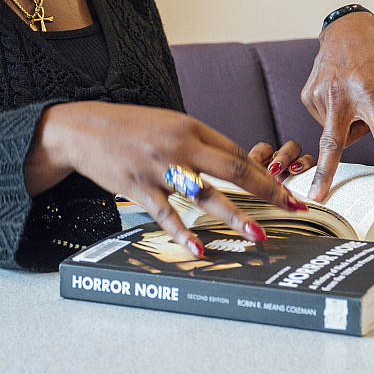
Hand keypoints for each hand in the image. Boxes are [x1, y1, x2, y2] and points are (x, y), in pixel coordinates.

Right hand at [25, 102, 307, 256]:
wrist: (82, 127)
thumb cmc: (130, 127)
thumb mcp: (169, 125)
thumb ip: (199, 143)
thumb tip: (233, 163)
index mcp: (191, 127)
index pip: (238, 154)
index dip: (267, 174)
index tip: (288, 192)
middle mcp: (180, 146)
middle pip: (233, 170)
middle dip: (267, 192)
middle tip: (292, 209)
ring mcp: (160, 168)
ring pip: (205, 194)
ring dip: (235, 216)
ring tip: (257, 235)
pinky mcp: (139, 188)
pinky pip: (166, 214)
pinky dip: (184, 233)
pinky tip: (200, 249)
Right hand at [301, 11, 373, 201]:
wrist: (346, 30)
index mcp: (368, 89)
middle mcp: (340, 93)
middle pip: (333, 141)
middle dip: (325, 170)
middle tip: (316, 196)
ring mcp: (320, 94)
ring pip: (335, 131)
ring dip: (347, 126)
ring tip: (354, 98)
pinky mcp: (307, 95)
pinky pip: (324, 121)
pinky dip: (335, 116)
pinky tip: (339, 95)